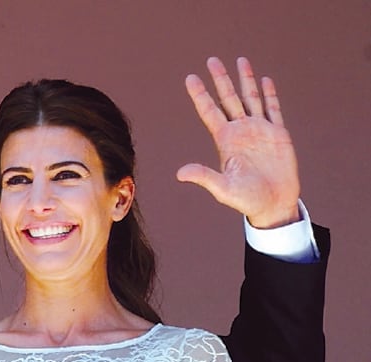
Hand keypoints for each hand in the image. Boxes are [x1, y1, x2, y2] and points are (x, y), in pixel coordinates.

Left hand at [177, 56, 300, 228]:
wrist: (273, 204)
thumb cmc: (246, 200)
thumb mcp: (222, 188)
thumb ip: (204, 177)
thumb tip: (180, 173)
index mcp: (225, 140)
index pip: (210, 111)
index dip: (200, 94)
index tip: (190, 77)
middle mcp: (240, 131)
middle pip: (228, 98)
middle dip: (220, 79)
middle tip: (211, 60)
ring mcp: (259, 130)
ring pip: (251, 98)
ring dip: (245, 79)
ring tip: (240, 60)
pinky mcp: (278, 134)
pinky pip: (273, 109)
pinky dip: (269, 94)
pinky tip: (265, 79)